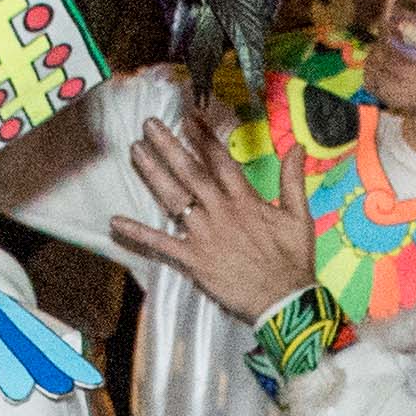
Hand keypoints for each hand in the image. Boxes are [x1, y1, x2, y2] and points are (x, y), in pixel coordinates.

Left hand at [108, 118, 316, 325]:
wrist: (284, 299)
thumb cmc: (292, 260)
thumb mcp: (298, 215)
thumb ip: (293, 179)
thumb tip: (297, 147)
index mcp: (245, 200)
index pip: (220, 161)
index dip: (203, 137)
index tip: (188, 117)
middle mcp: (221, 212)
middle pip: (191, 172)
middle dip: (169, 146)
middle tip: (149, 125)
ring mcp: (204, 234)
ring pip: (174, 198)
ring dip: (153, 174)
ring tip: (136, 152)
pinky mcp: (194, 259)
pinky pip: (162, 243)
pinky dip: (138, 234)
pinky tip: (116, 221)